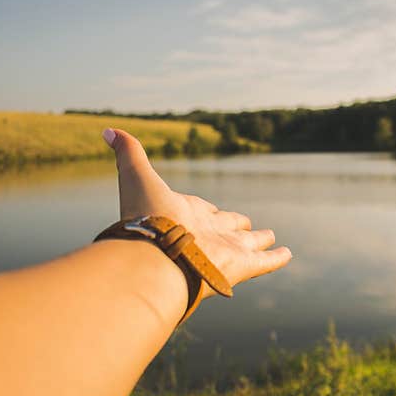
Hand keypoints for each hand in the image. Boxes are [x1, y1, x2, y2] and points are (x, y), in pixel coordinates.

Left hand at [102, 127, 291, 297]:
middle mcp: (207, 234)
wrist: (154, 259)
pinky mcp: (242, 265)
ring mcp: (226, 250)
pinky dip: (277, 258)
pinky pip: (265, 261)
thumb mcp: (137, 177)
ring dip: (260, 240)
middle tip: (247, 225)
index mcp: (186, 216)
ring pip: (248, 244)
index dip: (209, 211)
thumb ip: (129, 153)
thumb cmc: (145, 218)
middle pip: (227, 229)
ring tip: (271, 237)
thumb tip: (108, 130)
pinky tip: (287, 254)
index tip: (213, 210)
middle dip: (236, 226)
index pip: (204, 211)